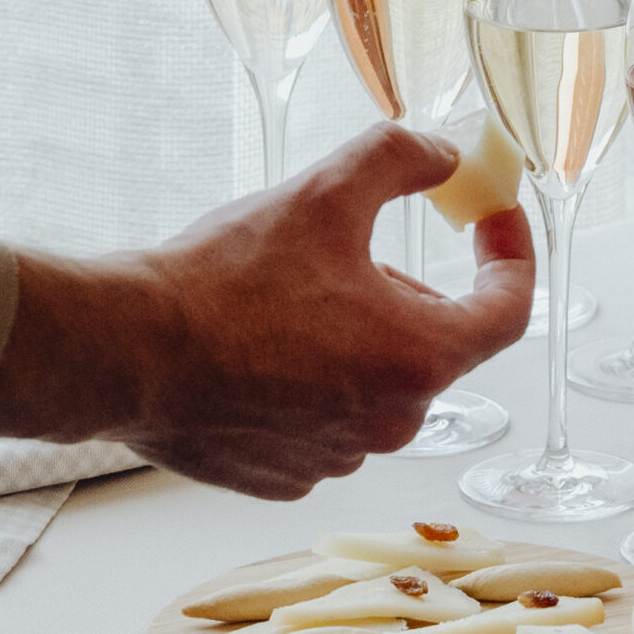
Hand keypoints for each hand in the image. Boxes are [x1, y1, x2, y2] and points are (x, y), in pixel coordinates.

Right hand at [0, 124, 535, 498]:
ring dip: (355, 338)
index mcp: (419, 357)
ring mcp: (338, 457)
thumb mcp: (324, 191)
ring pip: (375, 384)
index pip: (508, 310)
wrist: (123, 352)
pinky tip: (256, 350)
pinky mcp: (286, 477)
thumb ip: (401, 160)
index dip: (511, 253)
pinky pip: (325, 423)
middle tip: (353, 249)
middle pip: (433, 345)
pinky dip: (310, 384)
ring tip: (289, 296)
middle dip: (407, 293)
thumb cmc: (222, 279)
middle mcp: (392, 422)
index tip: (493, 218)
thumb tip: (446, 155)